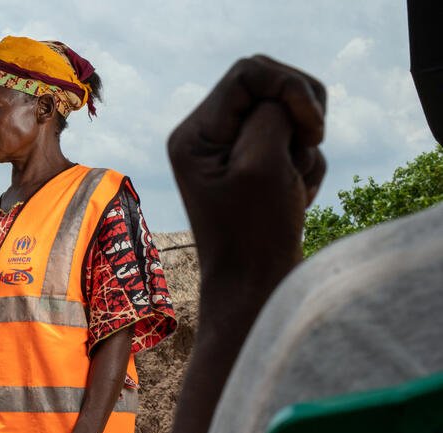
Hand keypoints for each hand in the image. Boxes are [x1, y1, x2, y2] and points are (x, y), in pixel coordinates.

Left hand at [168, 56, 325, 280]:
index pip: (249, 73)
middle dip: (301, 116)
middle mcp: (205, 137)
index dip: (291, 88)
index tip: (312, 128)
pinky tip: (292, 199)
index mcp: (194, 134)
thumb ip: (272, 115)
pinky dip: (305, 167)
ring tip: (290, 187)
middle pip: (271, 85)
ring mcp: (230, 151)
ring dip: (304, 148)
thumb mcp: (263, 163)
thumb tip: (282, 98)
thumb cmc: (254, 233)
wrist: (254, 285)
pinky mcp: (254, 166)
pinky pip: (295, 144)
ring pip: (289, 117)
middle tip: (305, 151)